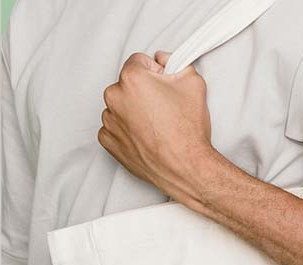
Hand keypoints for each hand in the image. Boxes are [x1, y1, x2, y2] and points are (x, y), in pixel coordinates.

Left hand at [99, 51, 216, 203]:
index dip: (155, 71)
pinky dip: (127, 128)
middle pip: (127, 83)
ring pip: (120, 105)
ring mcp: (109, 121)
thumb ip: (177, 62)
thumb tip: (165, 60)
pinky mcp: (108, 140)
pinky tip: (145, 135)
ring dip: (133, 109)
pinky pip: (114, 126)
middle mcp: (115, 97)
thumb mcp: (193, 82)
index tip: (164, 83)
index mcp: (132, 79)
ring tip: (156, 123)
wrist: (184, 166)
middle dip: (142, 90)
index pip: (139, 61)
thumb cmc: (187, 129)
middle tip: (163, 105)